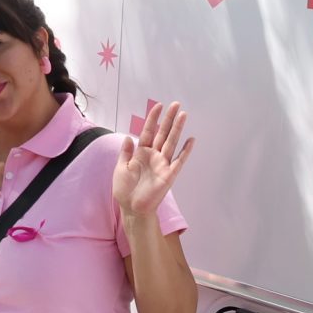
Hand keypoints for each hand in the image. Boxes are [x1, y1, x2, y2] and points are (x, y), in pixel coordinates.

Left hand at [113, 98, 193, 222]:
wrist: (132, 208)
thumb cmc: (125, 190)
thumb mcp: (121, 168)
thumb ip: (125, 153)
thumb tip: (128, 137)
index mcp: (141, 153)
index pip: (149, 131)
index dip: (153, 118)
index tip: (158, 105)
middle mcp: (154, 156)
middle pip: (163, 133)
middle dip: (168, 119)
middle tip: (176, 104)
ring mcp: (163, 164)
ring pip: (171, 143)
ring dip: (177, 129)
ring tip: (183, 115)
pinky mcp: (169, 175)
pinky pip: (179, 161)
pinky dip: (185, 151)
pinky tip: (191, 140)